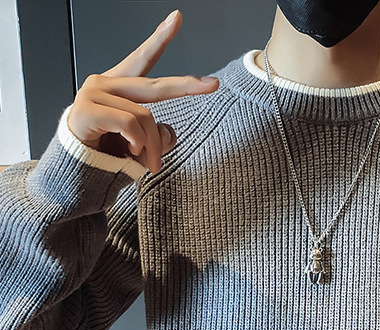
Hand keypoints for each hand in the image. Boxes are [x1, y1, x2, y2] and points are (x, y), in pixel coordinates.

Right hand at [66, 10, 218, 173]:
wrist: (76, 171)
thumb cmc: (105, 153)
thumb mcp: (138, 144)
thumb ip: (156, 135)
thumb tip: (168, 133)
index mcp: (118, 88)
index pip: (141, 60)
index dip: (159, 39)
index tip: (176, 18)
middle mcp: (104, 84)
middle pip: (154, 87)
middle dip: (185, 86)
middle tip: (213, 84)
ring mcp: (94, 94)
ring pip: (145, 116)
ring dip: (152, 146)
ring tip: (150, 164)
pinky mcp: (87, 109)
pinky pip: (130, 124)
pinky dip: (137, 143)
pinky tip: (131, 152)